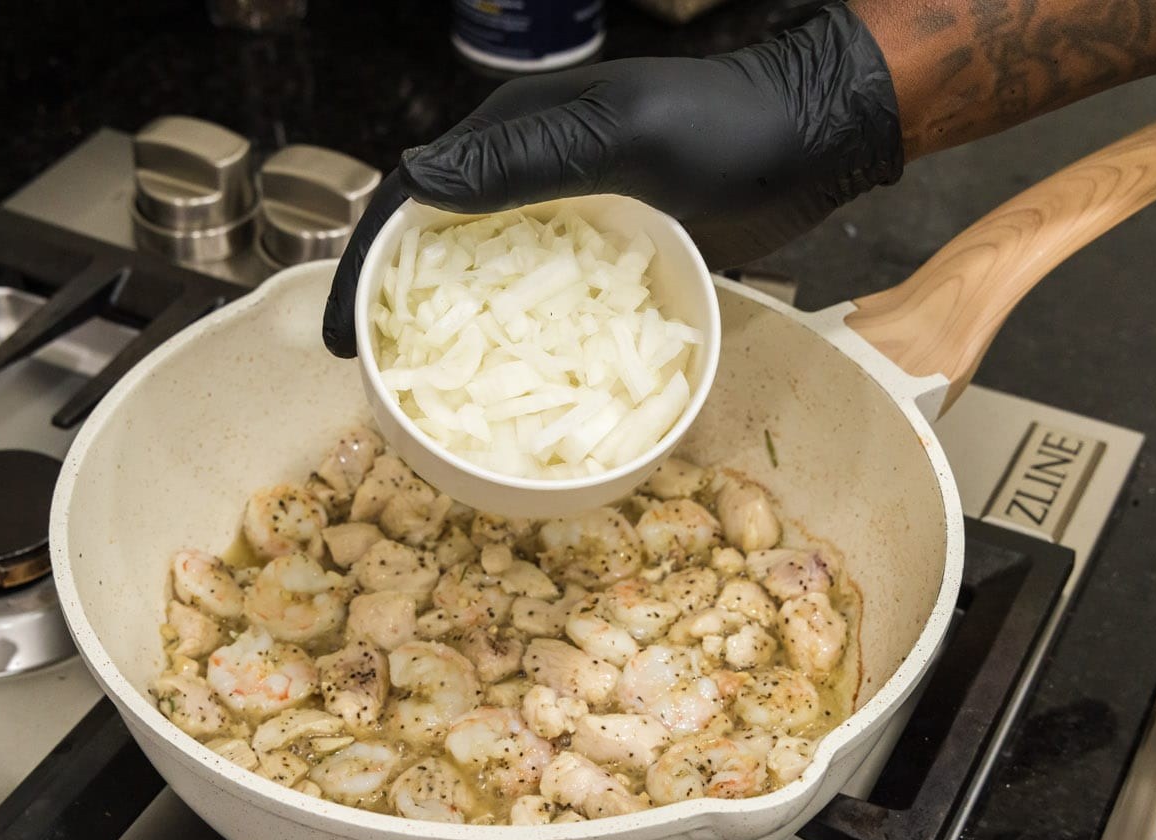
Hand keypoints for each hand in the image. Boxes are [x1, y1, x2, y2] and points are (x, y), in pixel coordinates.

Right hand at [322, 1, 902, 357]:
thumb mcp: (626, 138)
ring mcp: (566, 215)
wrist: (814, 140)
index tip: (341, 338)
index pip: (413, 201)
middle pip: (435, 244)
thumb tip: (416, 183)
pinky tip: (509, 381)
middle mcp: (527, 172)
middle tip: (369, 375)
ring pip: (483, 276)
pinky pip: (541, 298)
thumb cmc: (727, 132)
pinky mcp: (606, 250)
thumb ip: (528, 158)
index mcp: (514, 135)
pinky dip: (514, 337)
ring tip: (420, 391)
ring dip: (448, 328)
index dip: (364, 267)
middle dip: (393, 305)